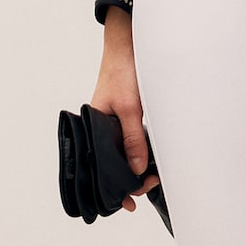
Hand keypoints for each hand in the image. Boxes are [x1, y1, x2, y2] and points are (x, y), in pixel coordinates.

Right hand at [91, 6, 160, 211]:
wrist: (130, 44)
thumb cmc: (123, 71)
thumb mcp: (130, 108)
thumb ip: (133, 140)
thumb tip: (136, 169)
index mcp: (92, 128)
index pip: (99, 166)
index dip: (113, 185)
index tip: (128, 201)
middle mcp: (101, 128)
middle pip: (112, 163)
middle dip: (128, 180)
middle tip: (149, 185)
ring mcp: (114, 123)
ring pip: (123, 154)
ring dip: (136, 167)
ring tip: (152, 178)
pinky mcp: (127, 116)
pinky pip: (131, 141)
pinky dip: (140, 153)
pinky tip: (150, 161)